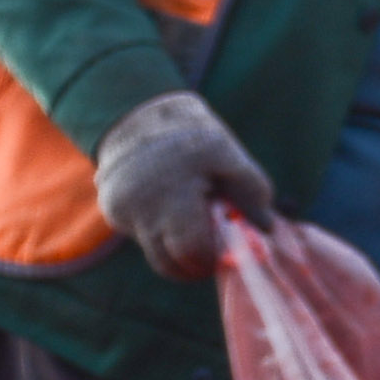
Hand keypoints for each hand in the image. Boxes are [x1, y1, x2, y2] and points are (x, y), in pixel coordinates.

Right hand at [91, 91, 276, 281]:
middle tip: (214, 248)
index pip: (190, 252)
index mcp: (171, 194)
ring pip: (155, 254)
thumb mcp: (229, 154)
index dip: (212, 259)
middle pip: (169, 264)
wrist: (140, 115)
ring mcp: (120, 213)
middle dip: (195, 263)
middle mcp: (138, 209)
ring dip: (177, 250)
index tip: (227, 252)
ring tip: (195, 226)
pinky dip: (161, 233)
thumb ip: (253, 191)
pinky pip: (142, 238)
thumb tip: (267, 228)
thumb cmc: (192, 136)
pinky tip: (172, 211)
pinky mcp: (112, 213)